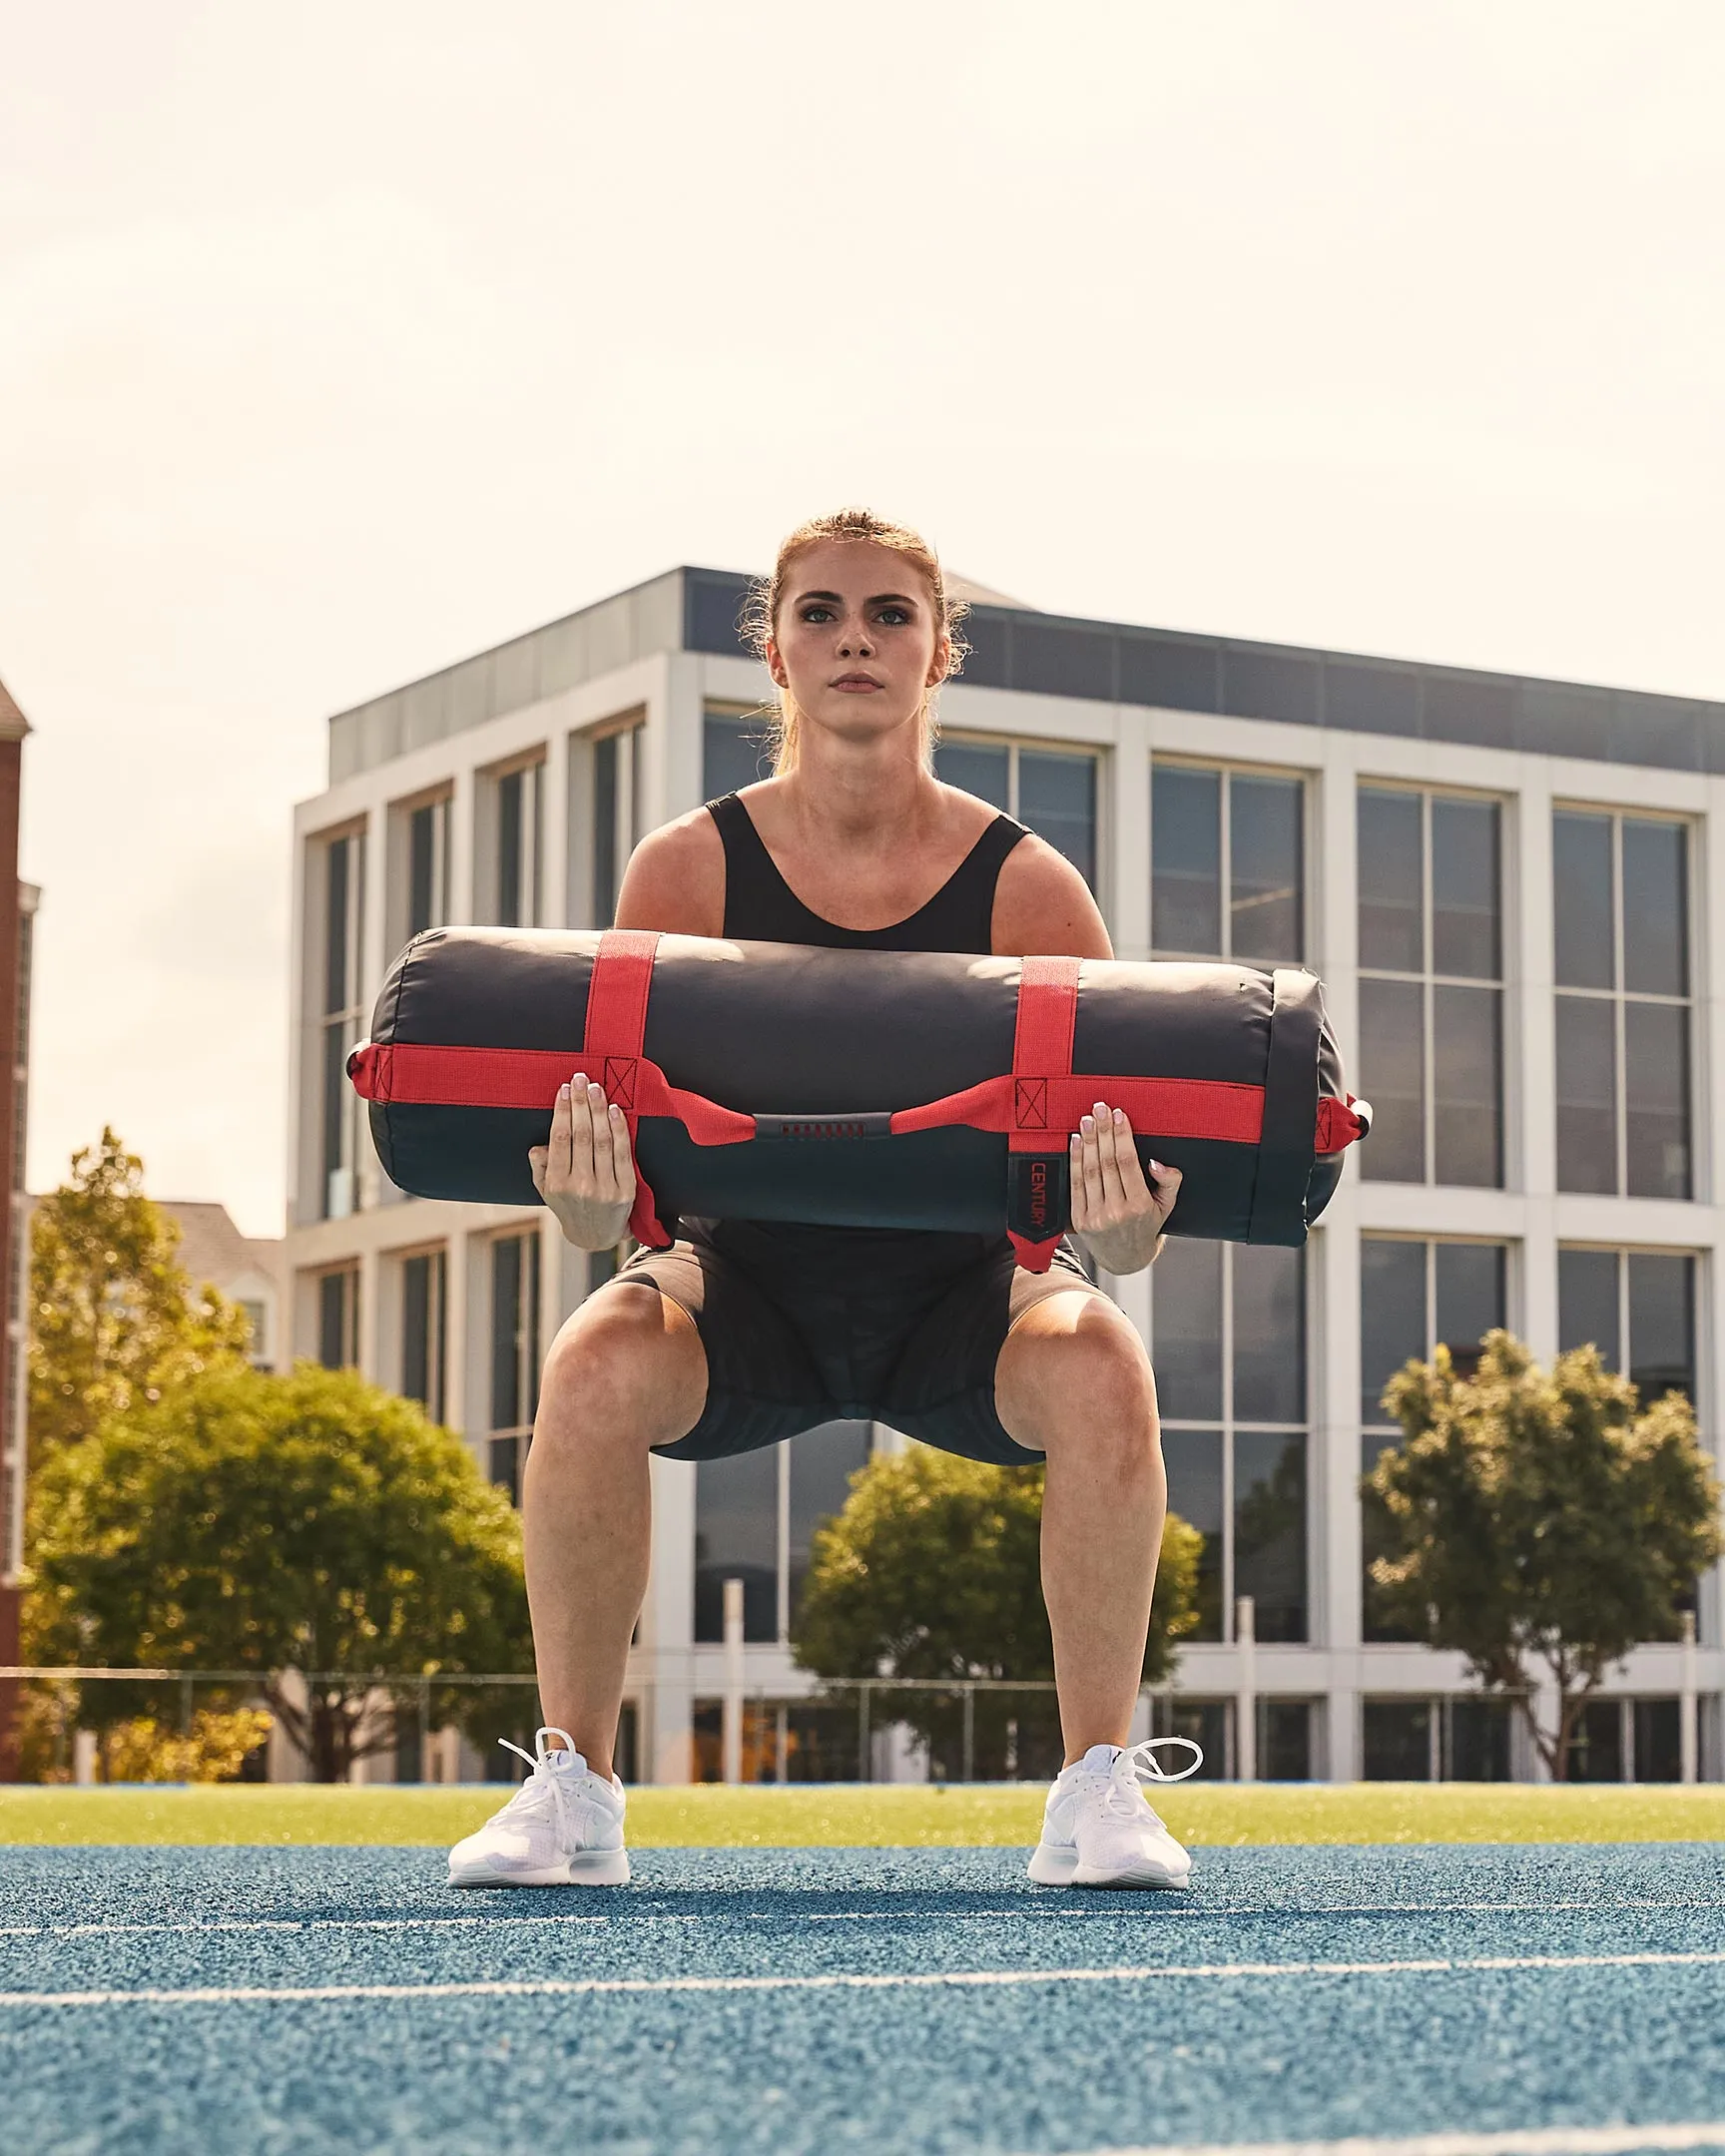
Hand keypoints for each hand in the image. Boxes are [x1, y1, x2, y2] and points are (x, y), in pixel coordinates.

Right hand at [529, 1079, 636, 1250]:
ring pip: (602, 1141)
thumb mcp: (545, 1191)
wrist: (595, 1236)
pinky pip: (622, 1154)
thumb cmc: (569, 1206)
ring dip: (599, 1110)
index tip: (564, 1090)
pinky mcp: (625, 1191)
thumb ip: (540, 1167)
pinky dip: (619, 1130)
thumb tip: (538, 1147)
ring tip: (596, 1089)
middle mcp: (581, 1186)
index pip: (560, 1139)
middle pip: (581, 1135)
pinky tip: (615, 1110)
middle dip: (580, 1103)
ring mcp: (605, 1188)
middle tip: (580, 1079)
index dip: (562, 1111)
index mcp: (557, 1184)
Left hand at [1068, 1102, 1181, 1275]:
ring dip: (1087, 1142)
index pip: (1127, 1163)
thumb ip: (1169, 1181)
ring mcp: (1095, 1216)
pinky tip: (1075, 1141)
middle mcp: (1116, 1212)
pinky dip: (1075, 1160)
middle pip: (1107, 1163)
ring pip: (1089, 1171)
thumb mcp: (1167, 1206)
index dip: (1121, 1136)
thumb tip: (1157, 1162)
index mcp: (1139, 1206)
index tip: (1119, 1115)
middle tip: (1100, 1108)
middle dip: (1103, 1132)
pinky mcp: (1079, 1219)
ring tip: (1087, 1119)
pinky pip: (1075, 1184)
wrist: (1124, 1258)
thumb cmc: (1147, 1226)